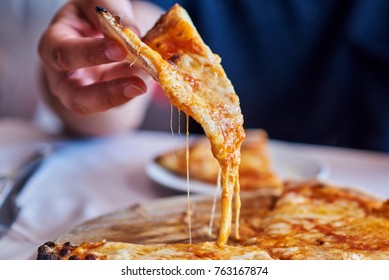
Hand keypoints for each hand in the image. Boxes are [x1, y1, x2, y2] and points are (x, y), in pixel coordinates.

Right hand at [38, 0, 149, 114]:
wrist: (92, 32)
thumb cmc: (89, 16)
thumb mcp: (94, 3)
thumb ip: (111, 12)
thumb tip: (133, 34)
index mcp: (54, 45)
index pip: (66, 54)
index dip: (92, 54)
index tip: (120, 49)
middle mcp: (62, 77)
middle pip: (77, 97)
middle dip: (107, 93)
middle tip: (136, 84)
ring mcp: (81, 93)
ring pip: (97, 108)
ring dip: (122, 99)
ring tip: (143, 86)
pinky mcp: (103, 100)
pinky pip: (117, 102)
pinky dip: (132, 92)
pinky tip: (147, 79)